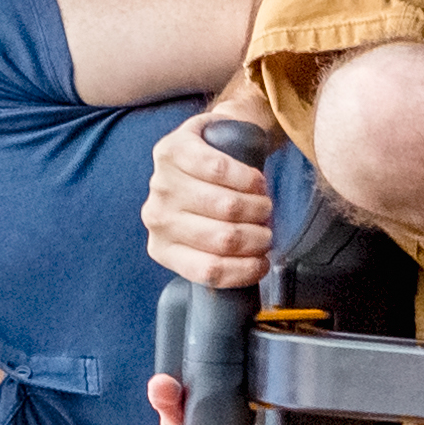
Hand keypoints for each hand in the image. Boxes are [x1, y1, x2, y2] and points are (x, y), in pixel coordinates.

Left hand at [143, 110, 275, 292]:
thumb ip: (219, 259)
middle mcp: (156, 218)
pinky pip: (221, 170)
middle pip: (224, 239)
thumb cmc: (208, 200)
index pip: (210, 272)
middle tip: (266, 231)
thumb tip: (250, 276)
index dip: (246, 270)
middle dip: (258, 237)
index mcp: (163, 249)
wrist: (203, 148)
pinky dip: (249, 180)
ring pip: (227, 206)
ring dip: (258, 209)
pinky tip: (256, 183)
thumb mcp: (207, 237)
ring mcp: (161, 183)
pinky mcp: (173, 151)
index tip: (264, 264)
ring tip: (264, 207)